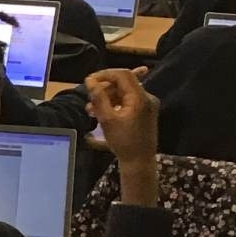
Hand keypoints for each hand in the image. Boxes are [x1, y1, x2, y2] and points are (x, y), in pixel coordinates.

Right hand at [86, 69, 159, 206]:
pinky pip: (127, 101)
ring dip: (107, 97)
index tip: (89, 81)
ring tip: (90, 108)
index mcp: (140, 98)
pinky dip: (114, 104)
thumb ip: (99, 98)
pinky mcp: (144, 112)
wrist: (139, 162)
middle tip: (88, 96)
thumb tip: (90, 81)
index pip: (123, 75)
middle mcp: (146, 98)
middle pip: (124, 83)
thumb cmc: (123, 142)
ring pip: (124, 93)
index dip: (105, 74)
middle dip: (104, 88)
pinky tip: (101, 112)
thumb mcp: (107, 120)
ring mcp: (147, 105)